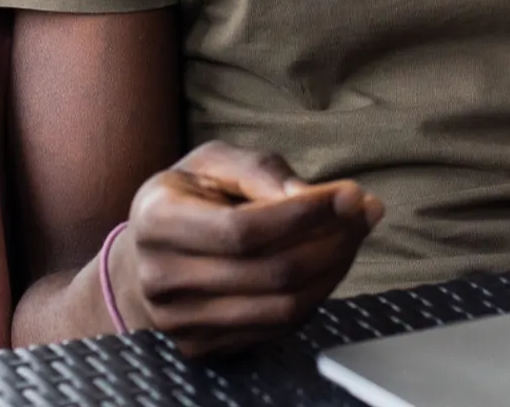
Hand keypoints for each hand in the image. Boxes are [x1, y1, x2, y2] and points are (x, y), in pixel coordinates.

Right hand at [111, 141, 382, 357]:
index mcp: (157, 221)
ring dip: (334, 269)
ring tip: (355, 233)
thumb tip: (306, 195)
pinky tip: (330, 261)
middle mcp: (162, 278)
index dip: (304, 214)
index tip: (350, 193)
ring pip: (282, 308)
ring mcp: (181, 323)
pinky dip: (316, 294)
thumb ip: (257, 169)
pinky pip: (278, 328)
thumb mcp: (212, 162)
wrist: (143, 258)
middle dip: (333, 240)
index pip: (242, 230)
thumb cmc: (187, 197)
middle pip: (270, 273)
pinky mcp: (204, 348)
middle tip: (365, 210)